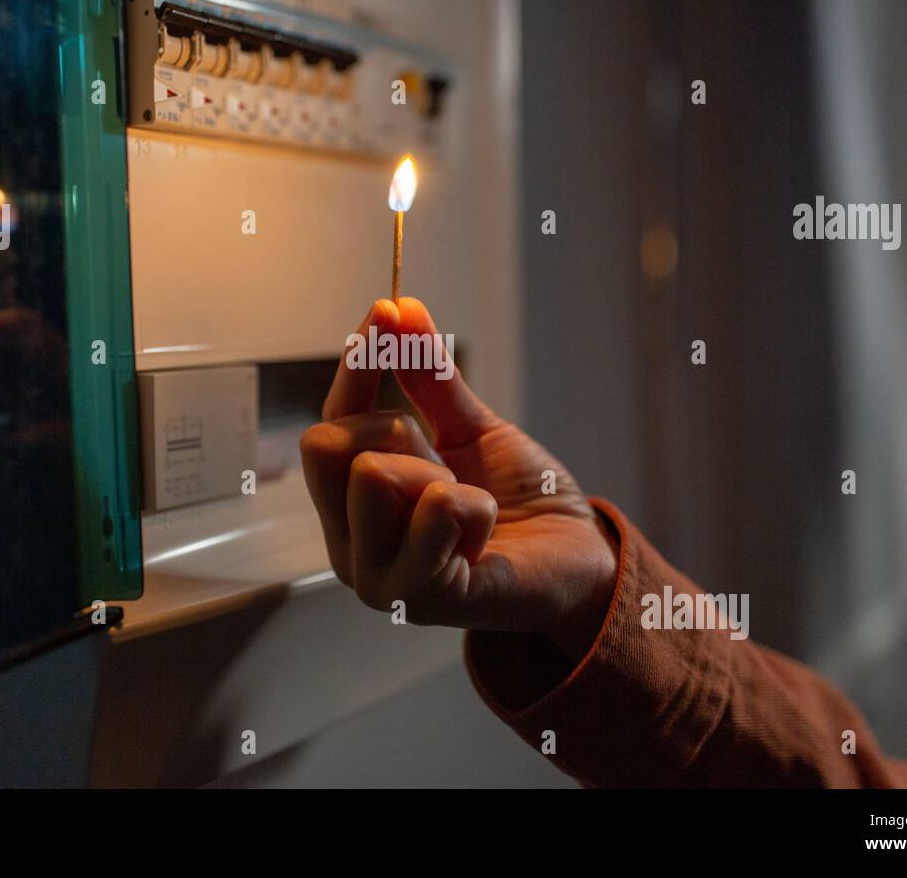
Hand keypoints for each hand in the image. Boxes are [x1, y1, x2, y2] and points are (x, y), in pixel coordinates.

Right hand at [300, 297, 617, 663]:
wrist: (579, 557)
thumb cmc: (520, 502)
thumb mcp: (470, 427)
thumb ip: (427, 376)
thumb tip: (399, 310)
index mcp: (351, 507)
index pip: (327, 424)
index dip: (355, 366)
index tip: (385, 312)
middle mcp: (350, 546)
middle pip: (329, 446)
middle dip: (397, 433)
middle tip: (445, 466)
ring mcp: (378, 578)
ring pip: (374, 475)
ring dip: (441, 477)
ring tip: (468, 507)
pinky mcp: (420, 597)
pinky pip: (433, 510)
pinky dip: (474, 506)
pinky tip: (484, 533)